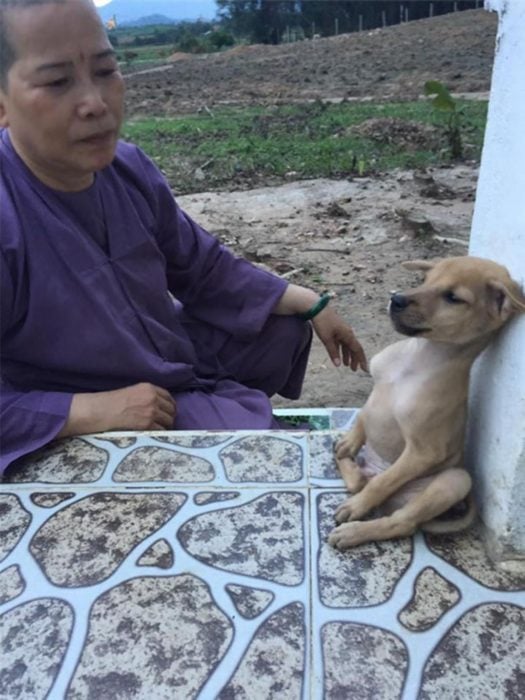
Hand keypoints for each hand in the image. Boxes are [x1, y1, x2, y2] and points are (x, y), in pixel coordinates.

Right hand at [57, 383, 176, 436]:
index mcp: (149, 388)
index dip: (170, 405)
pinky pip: (161, 430)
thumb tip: (158, 406)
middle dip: (169, 417)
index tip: (169, 411)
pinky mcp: (147, 423)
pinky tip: (154, 435)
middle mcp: (153, 398)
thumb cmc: (112, 402)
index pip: (168, 397)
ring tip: (159, 430)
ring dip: (166, 426)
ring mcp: (151, 411)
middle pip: (171, 409)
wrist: (101, 410)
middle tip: (165, 423)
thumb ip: (146, 396)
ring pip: (168, 421)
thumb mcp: (132, 392)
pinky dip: (159, 434)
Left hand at [312, 306, 367, 370]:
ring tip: (346, 365)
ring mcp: (342, 331)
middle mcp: (348, 333)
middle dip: (355, 359)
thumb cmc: (323, 323)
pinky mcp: (337, 330)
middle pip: (354, 348)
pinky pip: (342, 342)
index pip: (358, 350)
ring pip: (348, 345)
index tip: (364, 369)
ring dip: (348, 355)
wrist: (317, 308)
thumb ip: (333, 352)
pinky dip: (341, 349)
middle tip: (354, 370)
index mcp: (348, 335)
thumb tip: (338, 364)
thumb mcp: (327, 339)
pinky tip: (339, 355)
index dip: (361, 360)